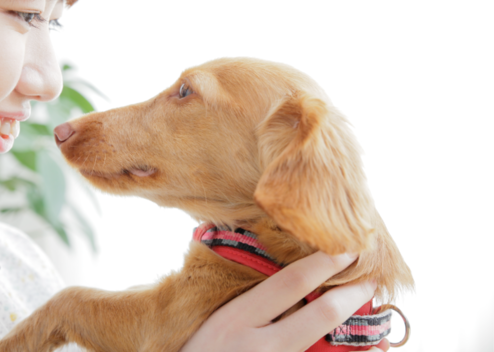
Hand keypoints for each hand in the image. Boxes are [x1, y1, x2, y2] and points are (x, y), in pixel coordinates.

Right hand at [180, 252, 385, 351]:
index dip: (323, 264)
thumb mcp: (213, 323)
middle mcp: (257, 345)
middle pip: (317, 316)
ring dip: (358, 341)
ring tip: (378, 330)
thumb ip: (242, 302)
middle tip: (372, 281)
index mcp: (236, 318)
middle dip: (351, 296)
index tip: (347, 249)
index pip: (289, 282)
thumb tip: (278, 274)